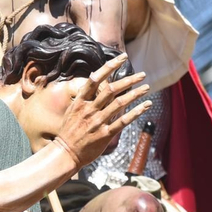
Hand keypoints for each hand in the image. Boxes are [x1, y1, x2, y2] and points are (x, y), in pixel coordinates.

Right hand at [53, 53, 150, 169]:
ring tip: (146, 88)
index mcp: (80, 101)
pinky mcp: (104, 135)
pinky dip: (136, 113)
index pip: (95, 78)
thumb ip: (85, 98)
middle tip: (142, 75)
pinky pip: (123, 121)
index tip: (122, 58)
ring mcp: (97, 122)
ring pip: (119, 104)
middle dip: (129, 80)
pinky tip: (145, 106)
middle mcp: (89, 109)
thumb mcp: (72, 110)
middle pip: (111, 89)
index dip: (110, 66)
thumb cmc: (69, 131)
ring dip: (135, 94)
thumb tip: (96, 82)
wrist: (65, 153)